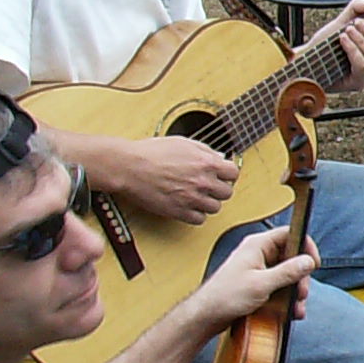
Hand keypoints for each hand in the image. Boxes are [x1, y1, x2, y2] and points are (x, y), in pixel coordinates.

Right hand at [109, 134, 240, 224]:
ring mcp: (192, 198)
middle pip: (226, 192)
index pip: (233, 173)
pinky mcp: (179, 212)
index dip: (227, 174)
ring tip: (196, 196)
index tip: (221, 175)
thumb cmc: (151, 152)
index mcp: (207, 163)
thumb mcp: (183, 143)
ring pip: (215, 208)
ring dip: (207, 202)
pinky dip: (195, 214)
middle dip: (218, 189)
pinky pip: (199, 219)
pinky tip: (188, 206)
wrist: (129, 166)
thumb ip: (205, 151)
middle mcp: (203, 182)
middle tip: (208, 186)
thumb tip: (219, 157)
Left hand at [189, 226, 317, 333]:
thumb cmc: (225, 297)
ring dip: (295, 290)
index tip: (313, 263)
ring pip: (287, 274)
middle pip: (292, 256)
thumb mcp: (262, 284)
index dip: (305, 246)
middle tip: (301, 292)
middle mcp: (259, 254)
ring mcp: (258, 269)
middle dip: (301, 276)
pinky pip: (279, 286)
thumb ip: (288, 272)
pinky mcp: (257, 284)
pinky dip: (287, 298)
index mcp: (258, 245)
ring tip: (296, 306)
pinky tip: (290, 310)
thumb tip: (308, 261)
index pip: (290, 234)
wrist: (206, 316)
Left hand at [309, 0, 363, 96]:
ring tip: (346, 32)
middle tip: (356, 24)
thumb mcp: (343, 18)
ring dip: (361, 41)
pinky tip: (343, 40)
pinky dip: (353, 49)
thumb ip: (358, 7)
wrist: (308, 57)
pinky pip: (363, 65)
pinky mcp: (357, 83)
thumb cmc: (327, 42)